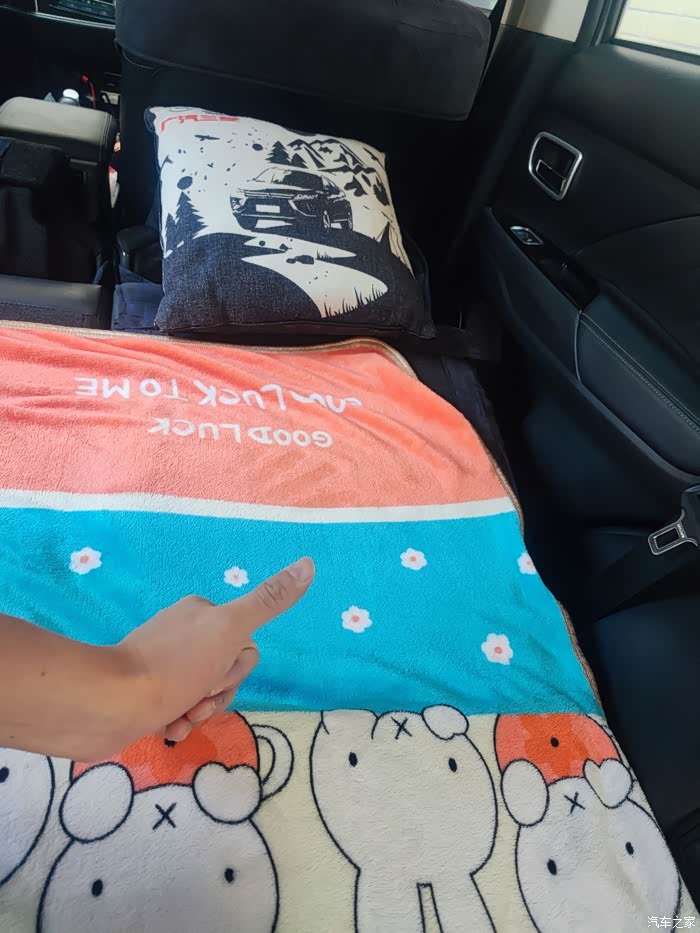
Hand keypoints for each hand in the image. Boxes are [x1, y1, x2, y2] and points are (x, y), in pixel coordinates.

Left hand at [119, 556, 314, 743]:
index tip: (215, 676)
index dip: (236, 670)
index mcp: (202, 612)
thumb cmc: (175, 665)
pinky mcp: (142, 691)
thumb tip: (309, 563)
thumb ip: (269, 600)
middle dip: (217, 694)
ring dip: (198, 712)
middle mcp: (182, 632)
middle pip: (226, 671)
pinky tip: (166, 728)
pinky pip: (176, 708)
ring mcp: (160, 663)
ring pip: (204, 693)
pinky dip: (176, 722)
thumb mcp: (230, 629)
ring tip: (179, 719)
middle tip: (196, 701)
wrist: (110, 703)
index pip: (246, 646)